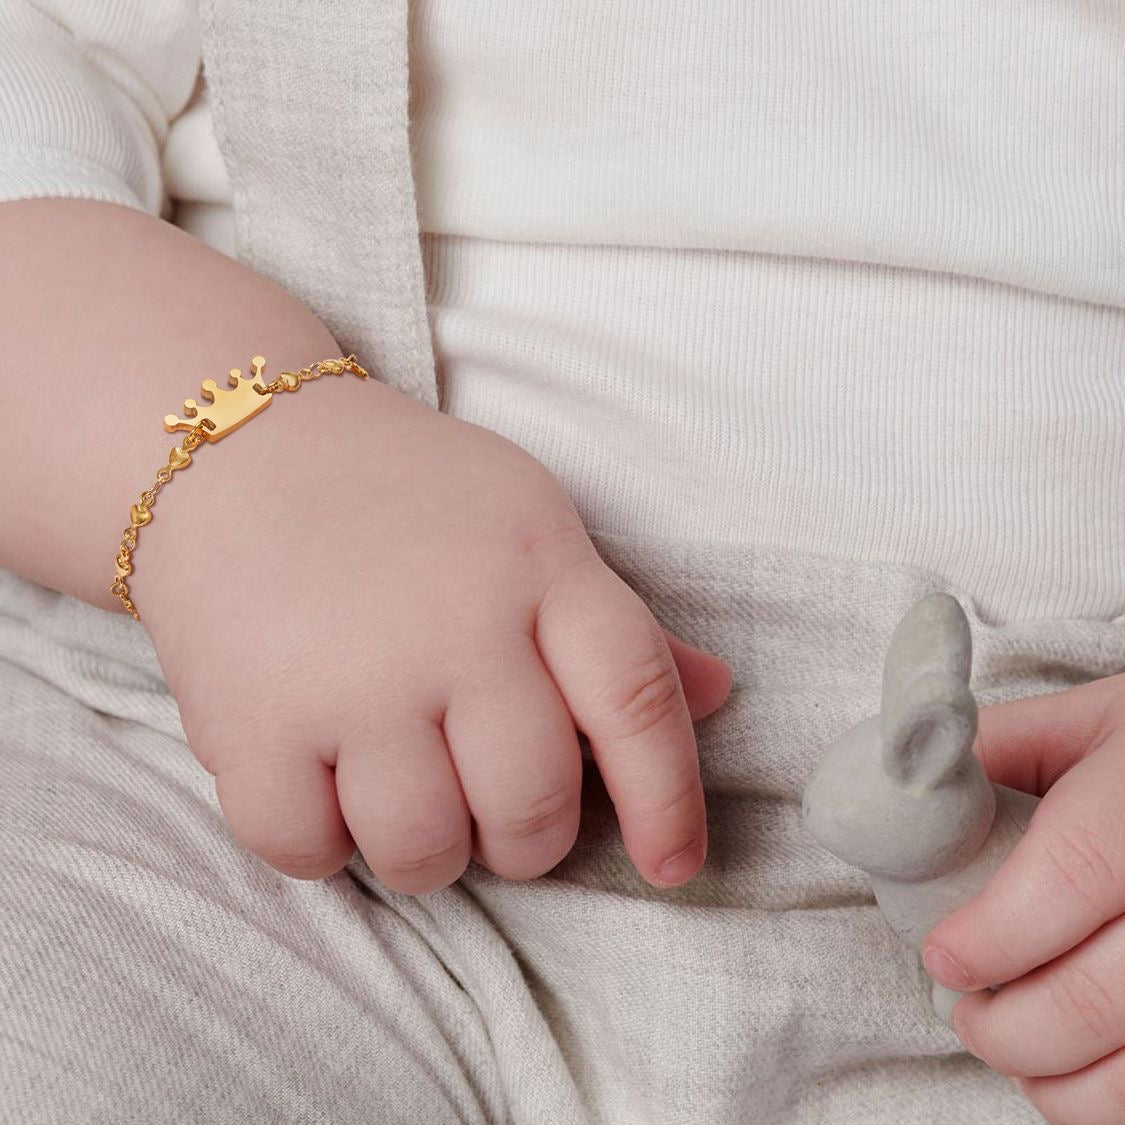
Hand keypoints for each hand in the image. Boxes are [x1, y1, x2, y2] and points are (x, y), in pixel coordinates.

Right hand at [133, 365, 731, 895]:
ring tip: (401, 788)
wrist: (234, 447)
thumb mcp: (526, 523)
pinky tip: (320, 779)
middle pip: (535, 805)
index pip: (637, 701)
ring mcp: (351, 675)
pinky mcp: (251, 720)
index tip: (674, 867)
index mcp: (538, 563)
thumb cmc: (402, 498)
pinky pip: (311, 853)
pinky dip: (323, 841)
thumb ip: (614, 623)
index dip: (670, 802)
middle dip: (527, 838)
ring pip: (426, 851)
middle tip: (494, 809)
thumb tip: (715, 694)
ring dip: (426, 850)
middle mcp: (454, 621)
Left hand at [921, 673, 1124, 1123]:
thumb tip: (913, 795)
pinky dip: (1108, 1099)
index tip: (942, 958)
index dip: (994, 933)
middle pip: (1100, 994)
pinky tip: (1072, 1073)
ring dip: (1059, 1080)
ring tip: (1010, 1052)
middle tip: (965, 1016)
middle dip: (1010, 1027)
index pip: (1070, 874)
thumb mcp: (1091, 724)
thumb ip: (1003, 750)